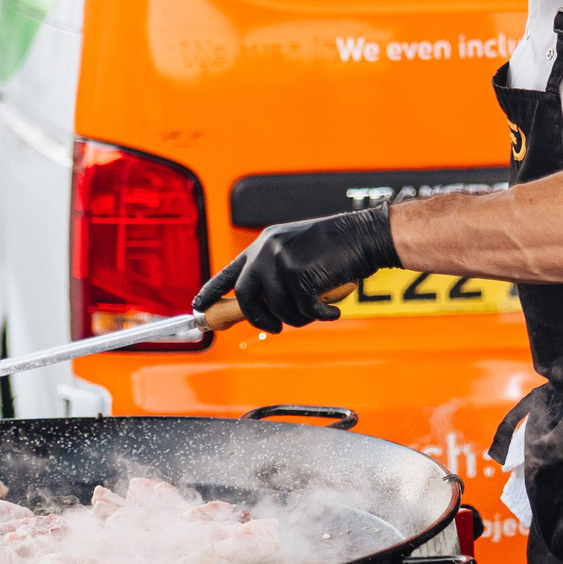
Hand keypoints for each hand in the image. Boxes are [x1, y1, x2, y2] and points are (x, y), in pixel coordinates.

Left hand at [192, 208, 398, 332]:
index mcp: (264, 244)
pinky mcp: (296, 272)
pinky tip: (331, 309)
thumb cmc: (338, 249)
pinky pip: (301, 309)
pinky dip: (319, 315)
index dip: (212, 291)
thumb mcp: (298, 254)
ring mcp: (280, 260)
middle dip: (259, 318)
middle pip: (245, 295)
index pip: (229, 271)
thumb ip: (278, 274)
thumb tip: (264, 308)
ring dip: (299, 317)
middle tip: (275, 327)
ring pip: (277, 308)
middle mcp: (266, 250)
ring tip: (318, 309)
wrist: (363, 236)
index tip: (199, 307)